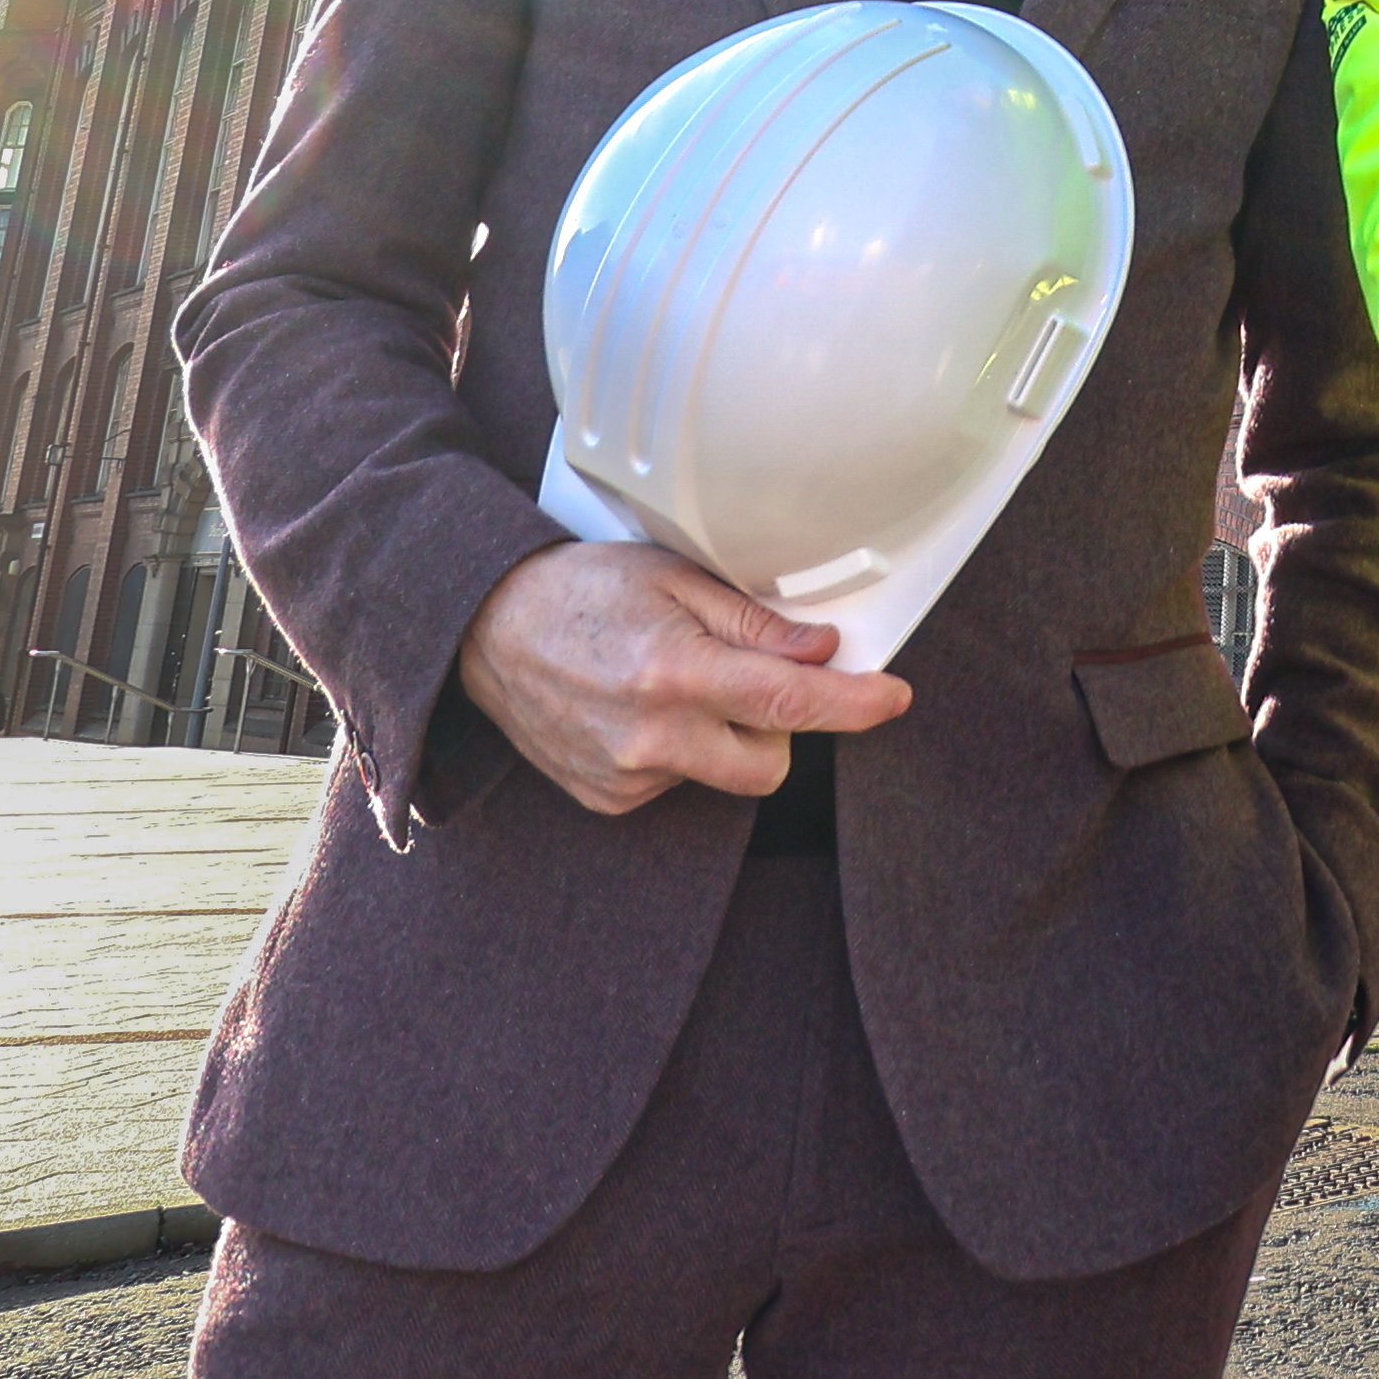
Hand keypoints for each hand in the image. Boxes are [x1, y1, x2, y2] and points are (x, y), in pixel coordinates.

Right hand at [456, 540, 913, 817]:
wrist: (485, 631)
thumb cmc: (583, 591)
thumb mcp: (676, 578)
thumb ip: (755, 621)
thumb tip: (824, 649)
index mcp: (675, 672)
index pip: (789, 702)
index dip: (853, 703)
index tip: (892, 697)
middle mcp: (651, 735)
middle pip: (771, 762)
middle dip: (780, 726)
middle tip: (748, 676)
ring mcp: (625, 776)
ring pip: (726, 775)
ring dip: (724, 736)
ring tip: (674, 683)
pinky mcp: (608, 799)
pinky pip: (680, 784)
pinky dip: (681, 752)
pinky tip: (641, 710)